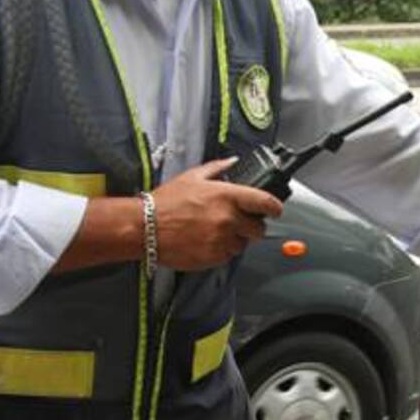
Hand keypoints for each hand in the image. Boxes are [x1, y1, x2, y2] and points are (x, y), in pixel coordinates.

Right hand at [152, 158, 283, 269]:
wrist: (144, 228)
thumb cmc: (165, 202)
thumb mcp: (192, 177)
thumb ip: (217, 168)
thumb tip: (233, 161)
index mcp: (227, 196)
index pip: (265, 202)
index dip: (275, 207)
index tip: (276, 209)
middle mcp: (228, 219)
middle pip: (259, 229)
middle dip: (253, 226)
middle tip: (239, 222)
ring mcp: (222, 240)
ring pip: (243, 244)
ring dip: (236, 239)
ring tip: (216, 232)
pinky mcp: (213, 257)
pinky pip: (228, 256)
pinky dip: (222, 251)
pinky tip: (206, 241)